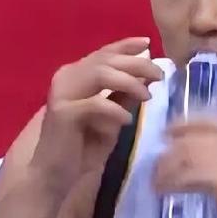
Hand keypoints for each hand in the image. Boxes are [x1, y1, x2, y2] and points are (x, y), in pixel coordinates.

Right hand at [31, 36, 163, 193]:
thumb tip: (148, 78)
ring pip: (99, 74)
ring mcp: (61, 94)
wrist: (56, 174)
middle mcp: (67, 78)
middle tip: (159, 75)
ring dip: (129, 82)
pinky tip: (126, 121)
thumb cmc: (85, 145)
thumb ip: (126, 96)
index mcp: (77, 75)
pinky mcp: (61, 113)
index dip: (126, 46)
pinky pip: (95, 103)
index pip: (104, 53)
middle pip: (105, 60)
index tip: (148, 43)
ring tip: (147, 97)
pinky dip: (115, 109)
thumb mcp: (114, 116)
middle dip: (137, 64)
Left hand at [153, 118, 216, 217]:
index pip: (208, 121)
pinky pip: (191, 174)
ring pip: (189, 156)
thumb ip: (214, 156)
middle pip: (193, 140)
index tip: (163, 137)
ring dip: (166, 170)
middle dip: (168, 155)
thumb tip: (174, 147)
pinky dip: (172, 182)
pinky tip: (164, 191)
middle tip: (154, 173)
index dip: (182, 126)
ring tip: (157, 184)